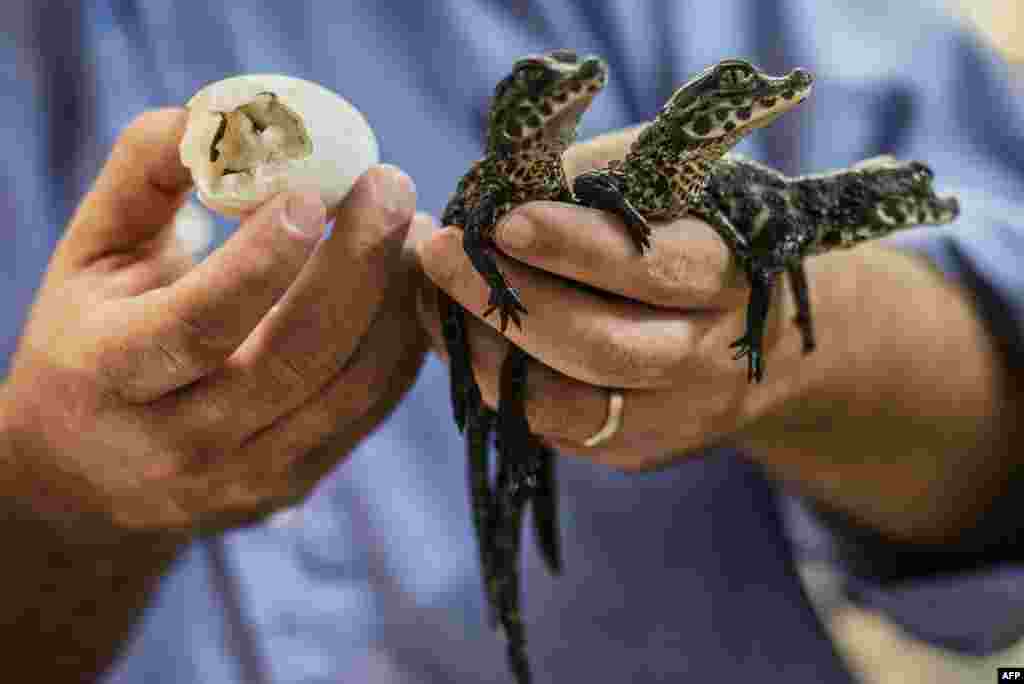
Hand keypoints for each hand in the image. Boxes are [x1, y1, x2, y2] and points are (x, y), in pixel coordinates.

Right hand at [1, 108, 426, 537]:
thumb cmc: (89, 338)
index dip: (262, 261)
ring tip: (414, 230)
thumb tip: (218, 113)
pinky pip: (369, 411)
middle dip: (358, 267)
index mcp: (109, 374)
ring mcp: (244, 476)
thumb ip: (144, 176)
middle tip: (393, 187)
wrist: (85, 477)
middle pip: (293, 358)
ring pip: (349, 389)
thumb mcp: (90, 255)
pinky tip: (409, 285)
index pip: (198, 325)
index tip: (314, 192)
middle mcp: (178, 441)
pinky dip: (402, 343)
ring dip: (397, 302)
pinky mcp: (293, 483)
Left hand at [416, 126, 1014, 543]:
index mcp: (733, 279)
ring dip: (488, 352)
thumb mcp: (674, 189)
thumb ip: (597, 184)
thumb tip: (492, 194)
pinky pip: (554, 428)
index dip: (575, 246)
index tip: (502, 219)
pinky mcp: (637, 451)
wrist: (776, 342)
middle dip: (512, 302)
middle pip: (604, 348)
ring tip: (435, 296)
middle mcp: (710, 360)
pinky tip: (463, 336)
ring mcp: (675, 419)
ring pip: (567, 406)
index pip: (655, 269)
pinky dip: (499, 383)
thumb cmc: (703, 237)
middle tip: (440, 253)